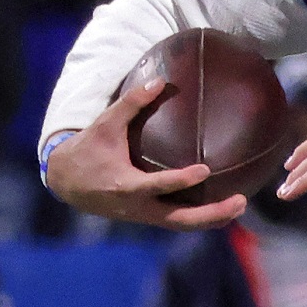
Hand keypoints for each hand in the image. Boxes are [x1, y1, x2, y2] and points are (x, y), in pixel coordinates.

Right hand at [44, 78, 247, 230]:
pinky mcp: (146, 217)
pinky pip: (176, 221)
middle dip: (211, 214)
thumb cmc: (88, 149)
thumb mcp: (105, 123)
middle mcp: (137, 206)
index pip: (157, 186)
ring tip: (240, 204)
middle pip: (179, 219)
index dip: (181, 180)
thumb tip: (160, 81)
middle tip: (241, 200)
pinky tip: (222, 206)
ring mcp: (142, 215)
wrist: (65, 181)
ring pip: (181, 225)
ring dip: (212, 219)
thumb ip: (132, 102)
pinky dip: (200, 218)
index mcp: (125, 185)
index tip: (206, 170)